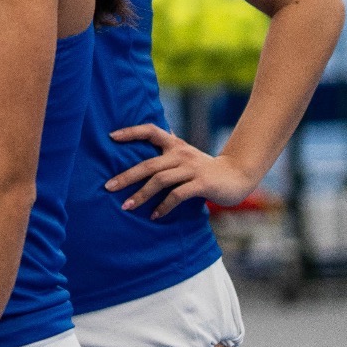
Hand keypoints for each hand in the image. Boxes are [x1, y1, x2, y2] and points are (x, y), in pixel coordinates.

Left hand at [105, 124, 259, 217]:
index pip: (151, 130)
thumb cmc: (205, 168)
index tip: (111, 137)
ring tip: (126, 206)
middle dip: (126, 176)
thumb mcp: (185, 156)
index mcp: (175, 145)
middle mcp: (181, 154)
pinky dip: (163, 206)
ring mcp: (192, 169)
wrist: (238, 176)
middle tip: (108, 187)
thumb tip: (144, 148)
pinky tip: (154, 215)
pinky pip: (177, 195)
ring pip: (160, 180)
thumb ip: (166, 152)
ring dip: (141, 195)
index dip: (131, 131)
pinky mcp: (202, 184)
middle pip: (148, 164)